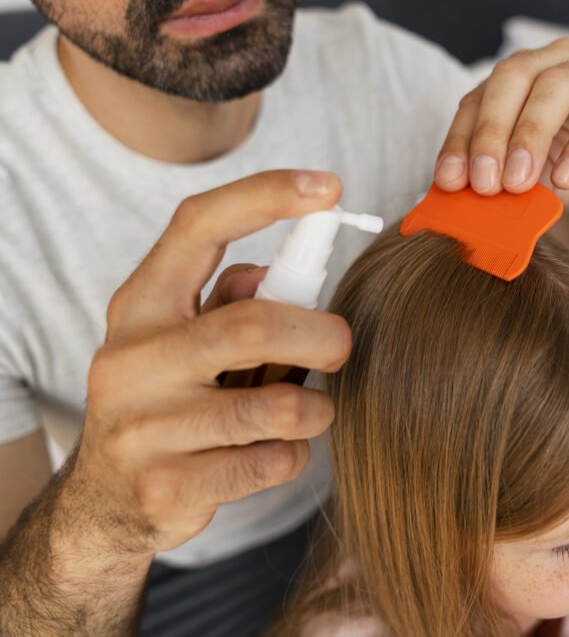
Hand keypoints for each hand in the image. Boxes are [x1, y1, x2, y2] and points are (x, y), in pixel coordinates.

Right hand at [68, 170, 350, 554]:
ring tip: (308, 410)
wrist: (107, 501)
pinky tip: (277, 450)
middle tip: (341, 347)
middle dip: (321, 336)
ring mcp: (142, 428)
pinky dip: (295, 454)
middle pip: (253, 326)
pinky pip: (272, 462)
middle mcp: (131, 359)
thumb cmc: (167, 398)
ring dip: (314, 408)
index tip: (327, 187)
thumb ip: (227, 300)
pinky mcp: (167, 487)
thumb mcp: (179, 338)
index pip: (198, 227)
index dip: (266, 196)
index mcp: (139, 305)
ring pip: (276, 408)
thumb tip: (281, 274)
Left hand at [433, 38, 568, 212]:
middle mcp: (559, 61)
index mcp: (522, 75)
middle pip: (515, 76)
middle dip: (492, 130)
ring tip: (518, 182)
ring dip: (531, 134)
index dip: (461, 138)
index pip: (479, 96)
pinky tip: (566, 178)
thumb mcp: (525, 179)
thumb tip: (460, 190)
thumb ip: (496, 176)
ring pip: (559, 84)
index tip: (450, 181)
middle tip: (484, 181)